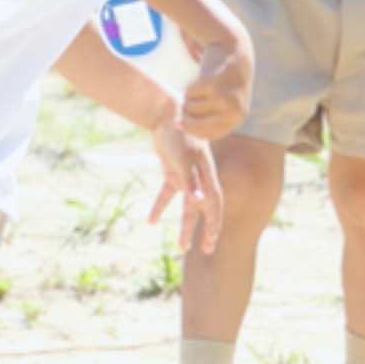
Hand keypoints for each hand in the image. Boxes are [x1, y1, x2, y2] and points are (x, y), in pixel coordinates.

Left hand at [149, 118, 222, 253]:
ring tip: (181, 245)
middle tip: (205, 250)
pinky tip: (150, 220)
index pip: (214, 204)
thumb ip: (189, 181)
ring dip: (184, 225)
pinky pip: (167, 195)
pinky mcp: (172, 173)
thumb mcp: (182, 158)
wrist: (165, 113)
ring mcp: (186, 176)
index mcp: (206, 175)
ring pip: (186, 206)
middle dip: (205, 230)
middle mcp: (199, 178)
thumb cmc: (178, 133)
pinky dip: (159, 207)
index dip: (214, 224)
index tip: (210, 243)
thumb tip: (198, 203)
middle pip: (204, 209)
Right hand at [181, 37, 250, 140]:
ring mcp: (223, 98)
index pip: (206, 134)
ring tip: (200, 87)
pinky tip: (200, 78)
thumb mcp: (224, 102)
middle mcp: (233, 111)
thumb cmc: (226, 79)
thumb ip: (209, 118)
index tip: (178, 122)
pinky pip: (188, 93)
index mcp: (238, 118)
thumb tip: (179, 125)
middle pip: (195, 124)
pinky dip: (190, 86)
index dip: (190, 129)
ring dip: (189, 98)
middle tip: (184, 104)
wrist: (234, 49)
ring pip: (190, 108)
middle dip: (185, 116)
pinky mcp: (211, 84)